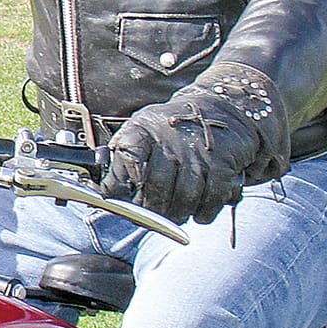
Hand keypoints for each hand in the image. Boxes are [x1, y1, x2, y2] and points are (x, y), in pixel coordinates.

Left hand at [101, 65, 285, 226]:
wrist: (221, 110)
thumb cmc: (172, 129)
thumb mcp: (142, 131)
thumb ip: (122, 159)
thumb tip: (104, 193)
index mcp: (144, 130)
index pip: (128, 156)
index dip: (122, 181)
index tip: (120, 198)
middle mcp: (171, 141)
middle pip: (157, 186)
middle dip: (152, 209)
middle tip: (151, 217)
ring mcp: (198, 153)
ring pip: (185, 197)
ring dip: (178, 214)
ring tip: (173, 217)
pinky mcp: (222, 164)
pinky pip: (212, 197)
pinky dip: (204, 212)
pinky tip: (197, 213)